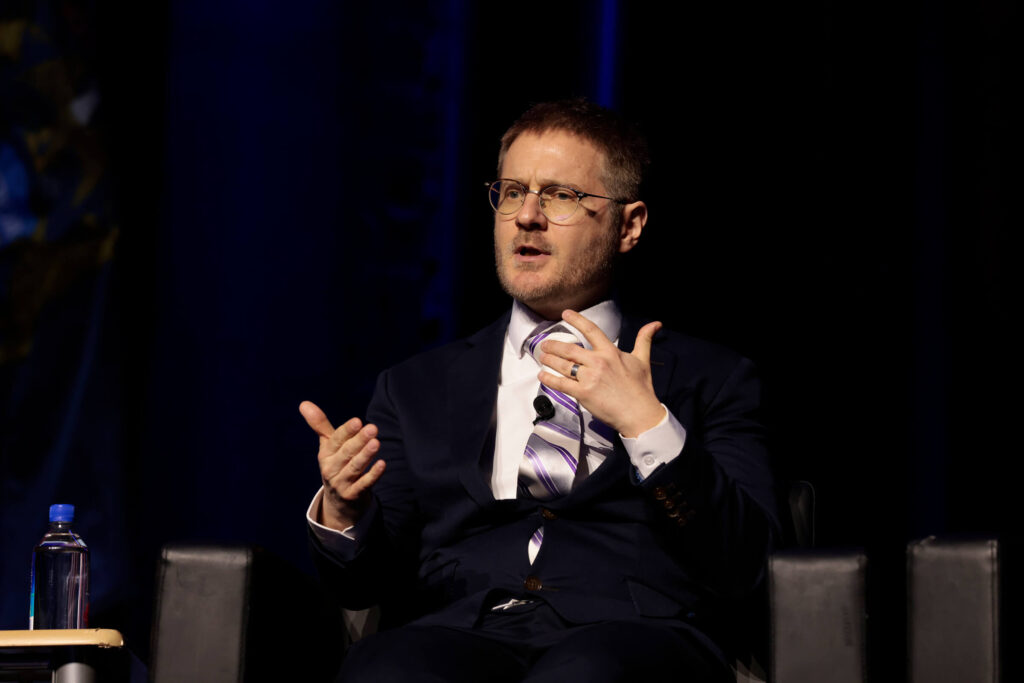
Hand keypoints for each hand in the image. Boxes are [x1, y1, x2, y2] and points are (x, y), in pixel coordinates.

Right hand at [300, 401, 385, 530]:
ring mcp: (341, 483)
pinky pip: (363, 485)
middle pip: (346, 453)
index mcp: (325, 454)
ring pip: (355, 468)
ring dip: (366, 455)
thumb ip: (320, 425)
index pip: (336, 440)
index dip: (347, 431)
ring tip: (377, 443)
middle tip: (372, 428)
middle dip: (359, 440)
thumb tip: (304, 403)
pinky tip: (383, 464)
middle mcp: (331, 468)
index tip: (357, 421)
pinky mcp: (353, 495)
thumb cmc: (335, 465)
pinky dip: (373, 475)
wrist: (338, 502)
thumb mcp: (327, 446)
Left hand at [538, 310, 664, 437]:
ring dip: (549, 359)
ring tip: (542, 356)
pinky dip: (549, 379)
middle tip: (545, 344)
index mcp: (610, 352)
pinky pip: (561, 384)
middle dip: (554, 345)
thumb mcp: (643, 360)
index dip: (576, 320)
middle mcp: (598, 362)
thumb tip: (655, 324)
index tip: (565, 314)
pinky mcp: (583, 393)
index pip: (590, 330)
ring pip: (563, 365)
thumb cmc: (641, 388)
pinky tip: (542, 375)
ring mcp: (589, 378)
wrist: (639, 413)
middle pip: (569, 349)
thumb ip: (644, 340)